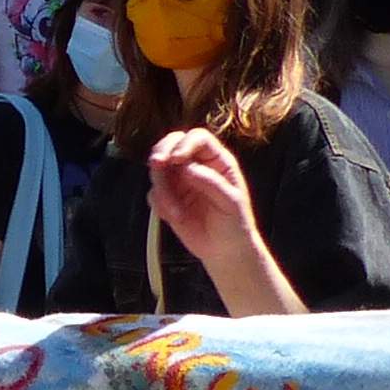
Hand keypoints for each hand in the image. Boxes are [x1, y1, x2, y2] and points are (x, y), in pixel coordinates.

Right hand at [144, 128, 256, 263]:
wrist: (225, 251)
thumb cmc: (235, 224)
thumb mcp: (231, 202)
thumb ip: (211, 183)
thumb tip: (187, 168)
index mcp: (217, 161)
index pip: (199, 139)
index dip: (185, 143)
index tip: (176, 159)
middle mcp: (197, 165)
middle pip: (172, 143)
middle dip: (162, 152)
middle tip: (156, 164)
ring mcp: (180, 180)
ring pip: (158, 169)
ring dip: (161, 189)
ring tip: (175, 212)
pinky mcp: (168, 198)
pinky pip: (154, 193)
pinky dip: (159, 204)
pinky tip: (175, 218)